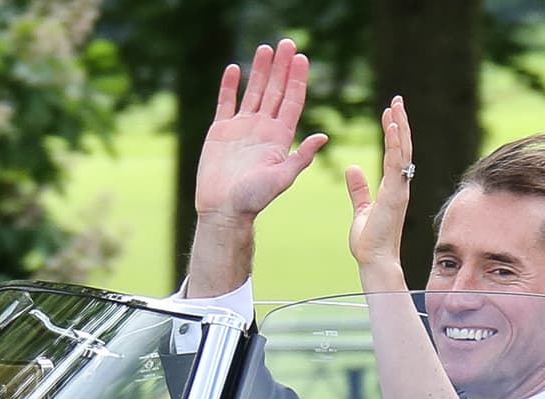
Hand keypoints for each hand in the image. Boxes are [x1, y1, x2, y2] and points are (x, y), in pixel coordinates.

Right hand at [194, 39, 328, 223]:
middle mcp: (263, 129)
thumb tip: (323, 136)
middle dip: (282, 67)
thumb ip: (301, 156)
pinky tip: (235, 69)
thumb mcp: (283, 177)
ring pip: (254, 92)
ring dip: (260, 70)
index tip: (303, 58)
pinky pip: (227, 102)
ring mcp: (242, 128)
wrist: (224, 209)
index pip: (293, 102)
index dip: (298, 80)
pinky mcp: (221, 130)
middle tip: (287, 42)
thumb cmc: (254, 199)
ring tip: (266, 48)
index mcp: (280, 138)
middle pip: (276, 91)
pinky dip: (230, 86)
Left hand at [346, 96, 413, 280]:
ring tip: (396, 105)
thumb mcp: (361, 209)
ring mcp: (399, 189)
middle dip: (400, 122)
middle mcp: (400, 185)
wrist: (375, 260)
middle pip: (402, 147)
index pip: (395, 153)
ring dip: (399, 127)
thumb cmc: (370, 241)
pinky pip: (395, 165)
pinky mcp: (394, 195)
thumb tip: (351, 167)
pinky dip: (394, 144)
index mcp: (393, 187)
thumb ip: (358, 188)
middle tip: (397, 99)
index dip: (393, 132)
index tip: (388, 112)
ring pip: (402, 151)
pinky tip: (392, 127)